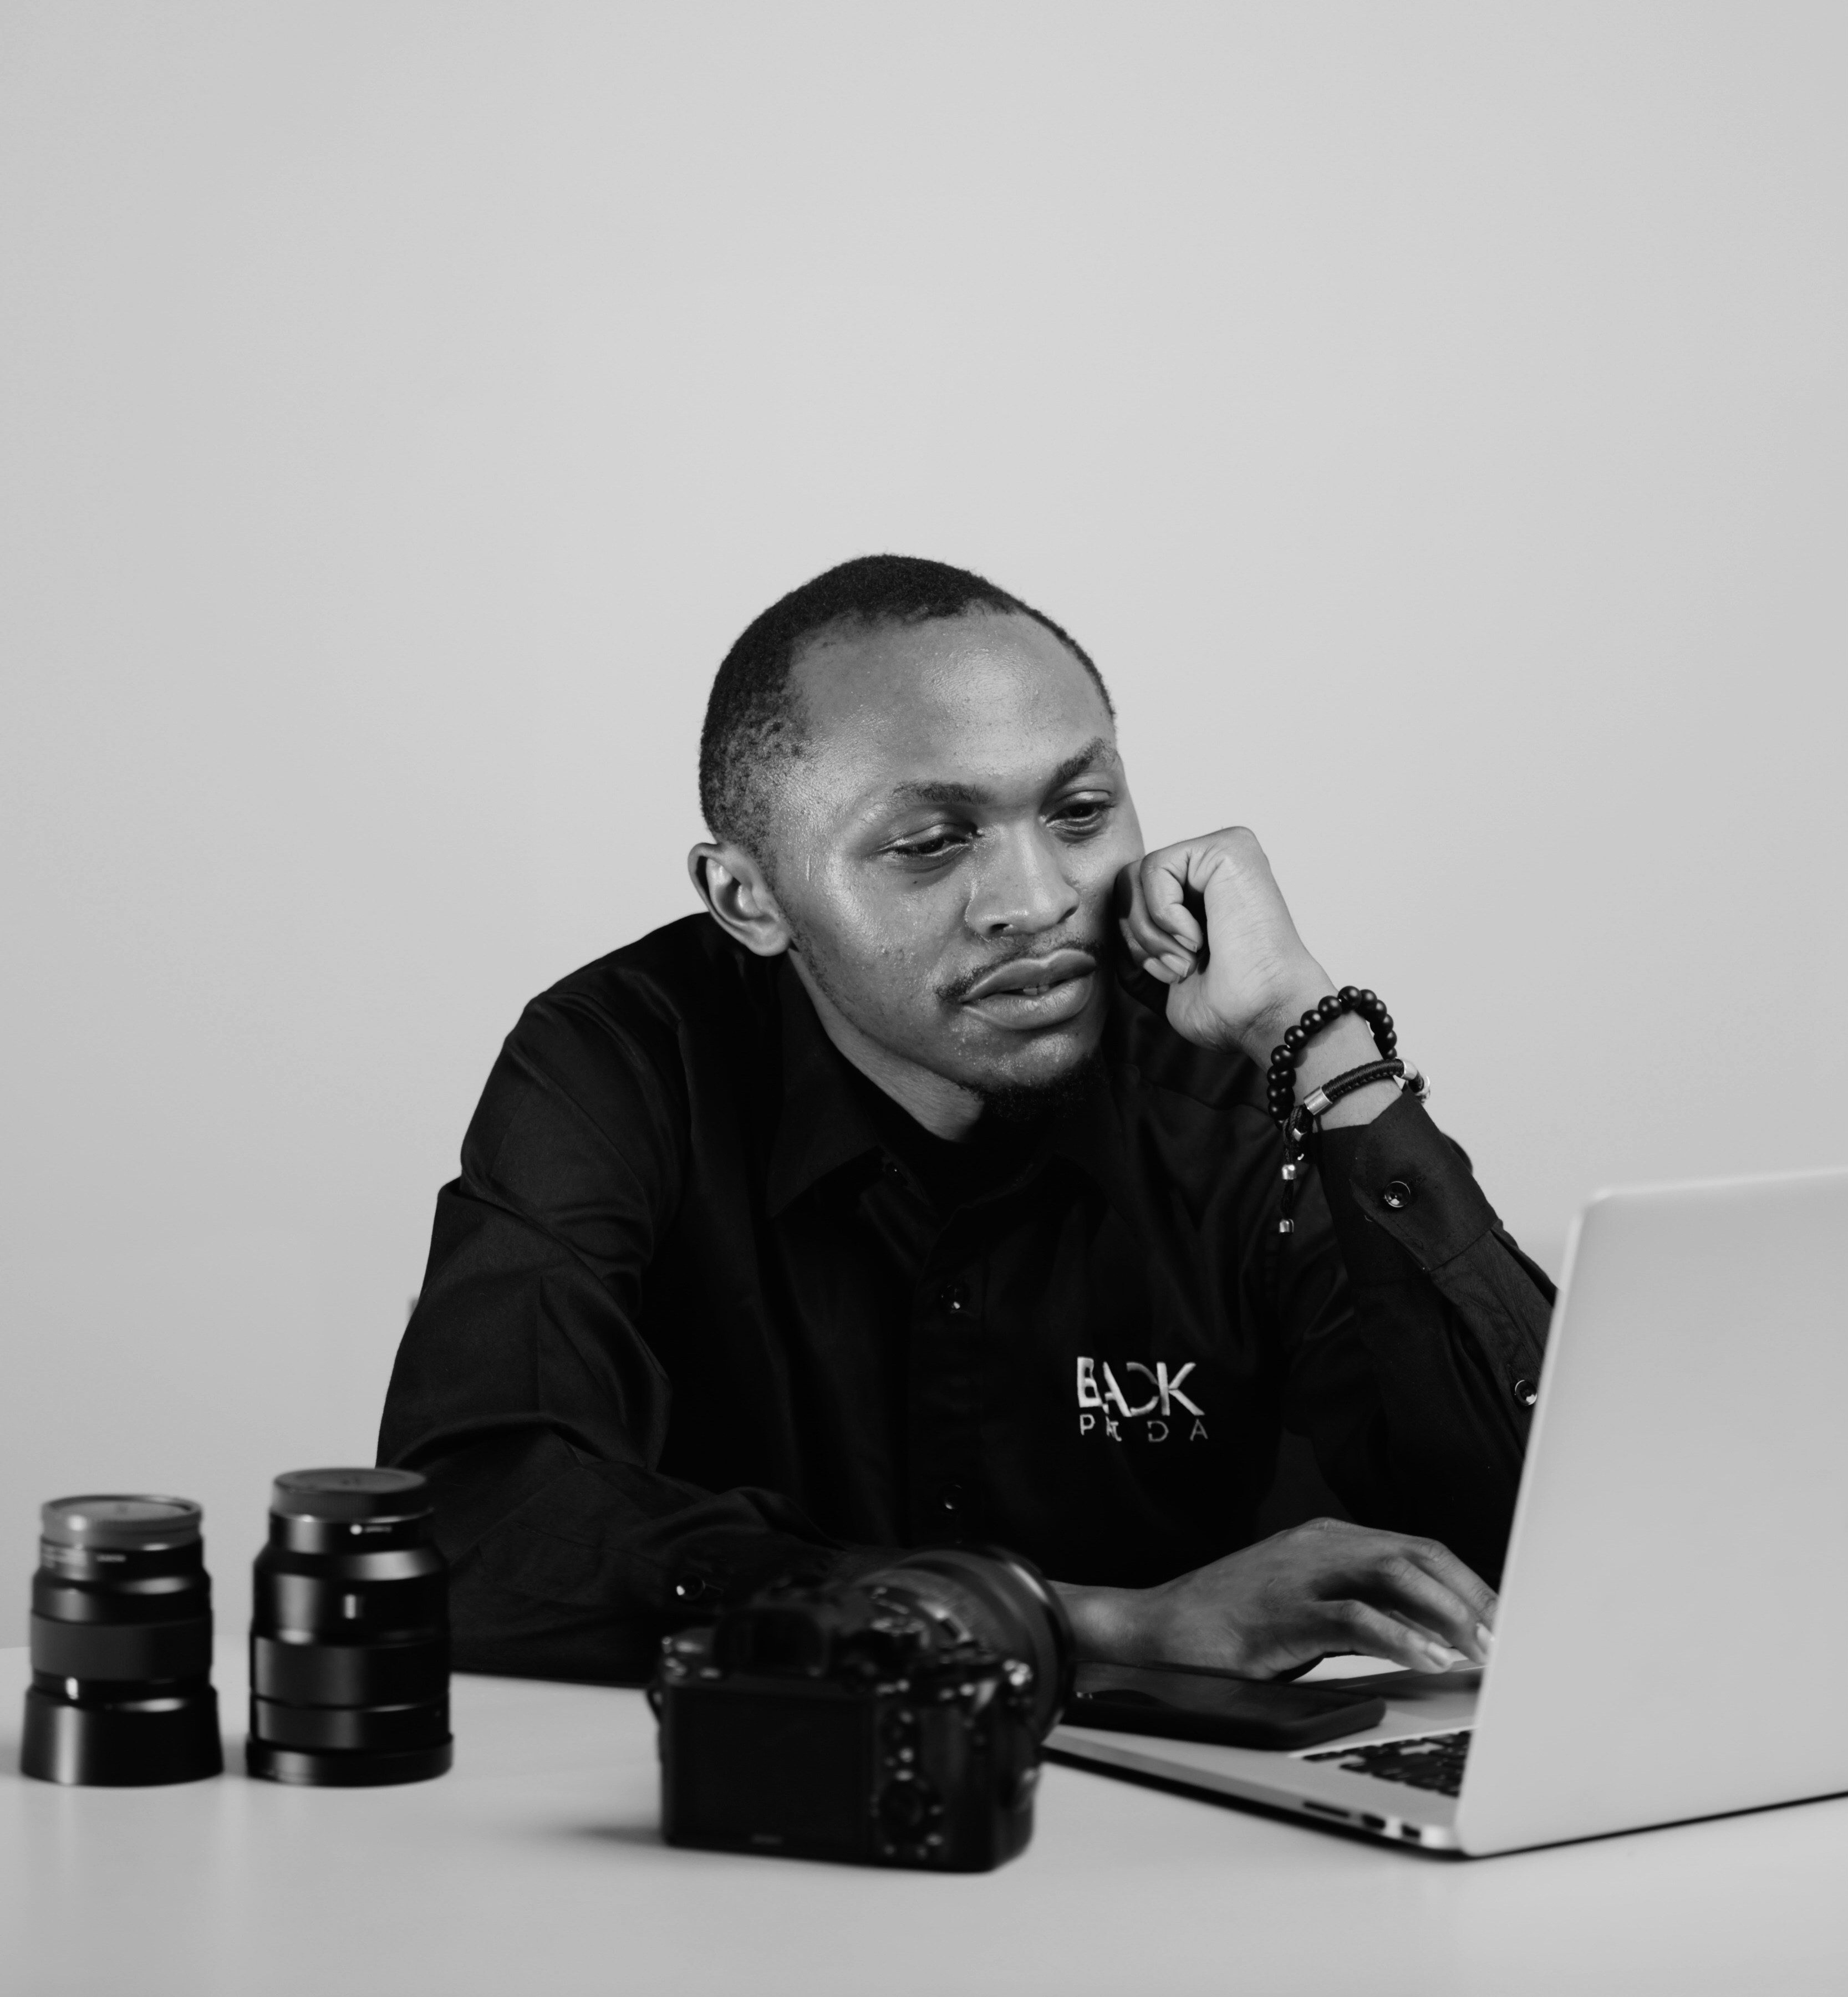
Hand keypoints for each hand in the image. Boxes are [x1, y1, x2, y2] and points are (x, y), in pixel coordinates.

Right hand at [1059, 1518, 1496, 1678]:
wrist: (1155, 1630)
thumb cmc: (1229, 1625)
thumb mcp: (1306, 1608)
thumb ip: (1362, 1610)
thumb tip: (1430, 1639)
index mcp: (1326, 1539)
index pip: (1416, 1548)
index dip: (1467, 1583)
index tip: (1501, 1620)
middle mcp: (1318, 1545)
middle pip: (1416, 1555)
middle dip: (1470, 1597)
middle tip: (1504, 1639)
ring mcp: (1299, 1573)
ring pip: (1394, 1574)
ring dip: (1447, 1614)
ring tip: (1478, 1651)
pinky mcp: (1282, 1611)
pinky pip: (1355, 1617)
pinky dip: (1401, 1638)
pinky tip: (1427, 1661)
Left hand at [1115, 827, 1331, 1065]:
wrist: (1264, 1015)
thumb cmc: (1225, 1004)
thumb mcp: (1157, 971)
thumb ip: (1130, 938)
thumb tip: (1101, 913)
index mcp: (1196, 893)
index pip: (1126, 897)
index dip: (1132, 942)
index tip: (1169, 975)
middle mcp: (1209, 867)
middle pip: (1124, 883)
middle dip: (1137, 937)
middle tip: (1176, 971)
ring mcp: (1221, 853)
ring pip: (1133, 876)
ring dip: (1150, 933)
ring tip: (1187, 962)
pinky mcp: (1228, 847)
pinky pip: (1155, 867)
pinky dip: (1164, 914)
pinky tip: (1199, 939)